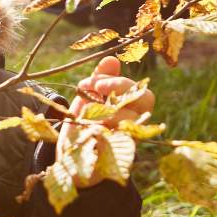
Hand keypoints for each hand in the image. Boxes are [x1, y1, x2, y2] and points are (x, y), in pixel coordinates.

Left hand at [59, 56, 155, 187]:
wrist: (70, 156)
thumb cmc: (83, 123)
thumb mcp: (87, 99)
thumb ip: (100, 79)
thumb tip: (111, 59)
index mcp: (131, 107)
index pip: (139, 89)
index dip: (117, 81)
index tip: (90, 82)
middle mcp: (136, 122)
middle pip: (146, 100)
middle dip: (121, 88)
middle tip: (98, 89)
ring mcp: (130, 139)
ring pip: (133, 119)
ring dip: (108, 111)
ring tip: (88, 112)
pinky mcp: (119, 156)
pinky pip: (118, 142)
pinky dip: (101, 133)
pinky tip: (88, 130)